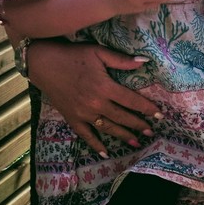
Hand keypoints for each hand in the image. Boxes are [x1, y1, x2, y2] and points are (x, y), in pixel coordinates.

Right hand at [26, 40, 160, 154]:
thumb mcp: (98, 52)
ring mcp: (83, 113)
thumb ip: (121, 60)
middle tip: (152, 132)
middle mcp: (95, 103)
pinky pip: (86, 135)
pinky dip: (96, 145)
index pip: (131, 101)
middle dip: (139, 125)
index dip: (147, 108)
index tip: (160, 115)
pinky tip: (106, 152)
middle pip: (122, 117)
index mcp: (104, 87)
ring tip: (136, 142)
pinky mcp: (72, 118)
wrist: (43, 63)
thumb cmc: (73, 55)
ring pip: (108, 128)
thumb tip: (145, 61)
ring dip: (123, 136)